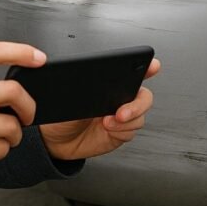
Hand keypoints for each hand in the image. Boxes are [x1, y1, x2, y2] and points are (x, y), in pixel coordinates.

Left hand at [40, 58, 160, 160]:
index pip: (130, 72)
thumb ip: (85, 88)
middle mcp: (117, 98)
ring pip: (139, 116)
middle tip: (122, 111)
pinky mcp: (119, 133)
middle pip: (143, 96)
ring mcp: (120, 116)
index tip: (152, 65)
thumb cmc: (59, 112)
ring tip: (107, 123)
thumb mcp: (68, 96)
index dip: (145, 67)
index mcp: (107, 83)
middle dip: (137, 104)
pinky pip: (130, 132)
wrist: (54, 140)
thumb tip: (99, 85)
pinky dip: (121, 132)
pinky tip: (107, 130)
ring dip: (126, 121)